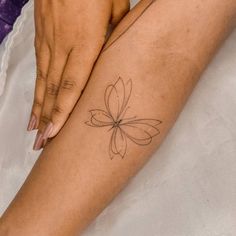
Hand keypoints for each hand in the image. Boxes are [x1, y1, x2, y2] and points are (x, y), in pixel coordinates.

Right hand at [27, 0, 129, 149]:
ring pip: (43, 80)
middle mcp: (63, 44)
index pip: (73, 85)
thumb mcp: (117, 9)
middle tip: (40, 143)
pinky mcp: (42, 34)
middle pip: (54, 89)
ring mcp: (49, 39)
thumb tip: (113, 59)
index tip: (55, 134)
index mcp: (85, 41)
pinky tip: (34, 101)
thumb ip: (114, 38)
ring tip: (34, 130)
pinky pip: (39, 67)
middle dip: (46, 118)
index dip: (63, 112)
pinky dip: (36, 88)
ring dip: (38, 108)